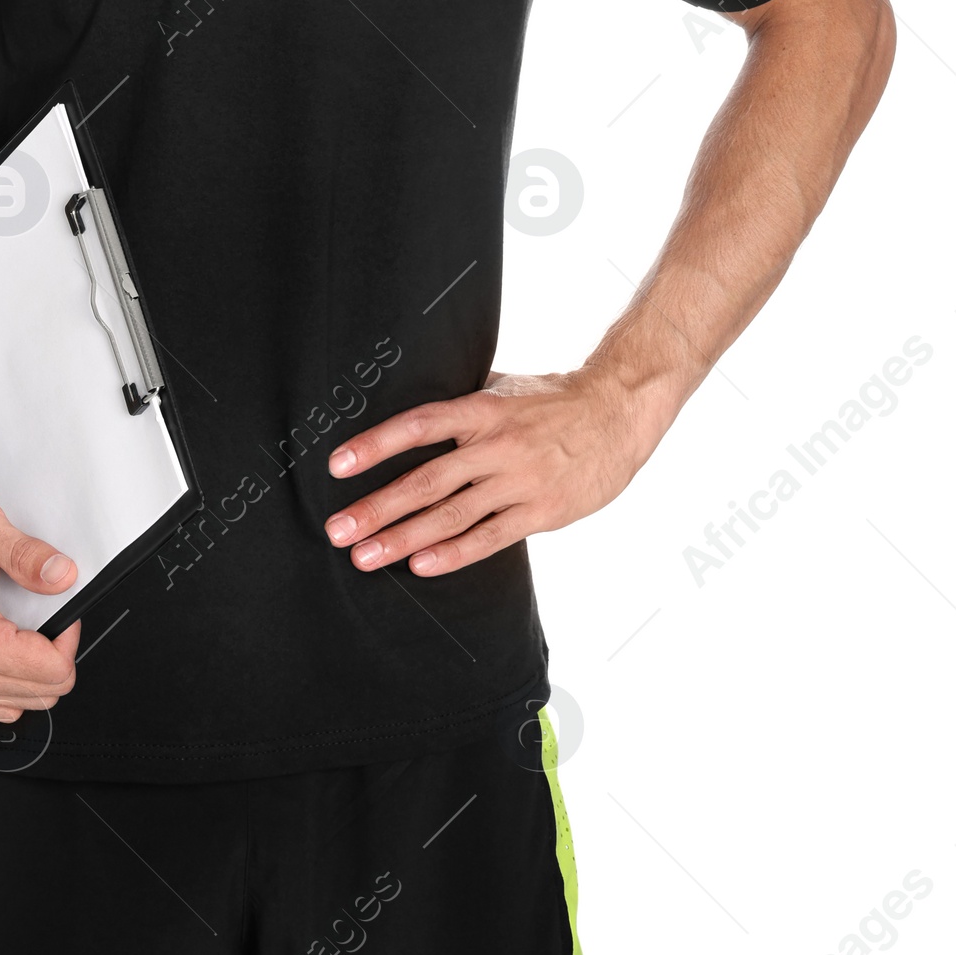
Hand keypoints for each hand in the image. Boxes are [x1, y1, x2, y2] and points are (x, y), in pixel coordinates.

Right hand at [0, 485, 81, 721]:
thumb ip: (28, 555)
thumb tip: (62, 575)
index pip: (49, 671)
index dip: (67, 640)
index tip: (63, 614)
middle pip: (41, 694)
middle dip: (56, 657)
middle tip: (49, 619)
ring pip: (19, 705)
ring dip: (35, 674)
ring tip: (29, 633)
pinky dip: (11, 685)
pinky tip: (9, 651)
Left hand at [323, 367, 661, 575]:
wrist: (619, 412)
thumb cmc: (554, 399)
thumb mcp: (505, 388)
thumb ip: (463, 404)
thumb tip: (413, 408)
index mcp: (482, 408)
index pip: (418, 425)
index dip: (376, 445)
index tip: (337, 465)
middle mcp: (496, 444)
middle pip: (426, 481)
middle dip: (376, 508)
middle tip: (337, 530)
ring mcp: (519, 481)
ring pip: (451, 515)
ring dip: (404, 539)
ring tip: (364, 557)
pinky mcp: (542, 512)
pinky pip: (491, 537)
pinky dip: (454, 554)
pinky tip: (421, 567)